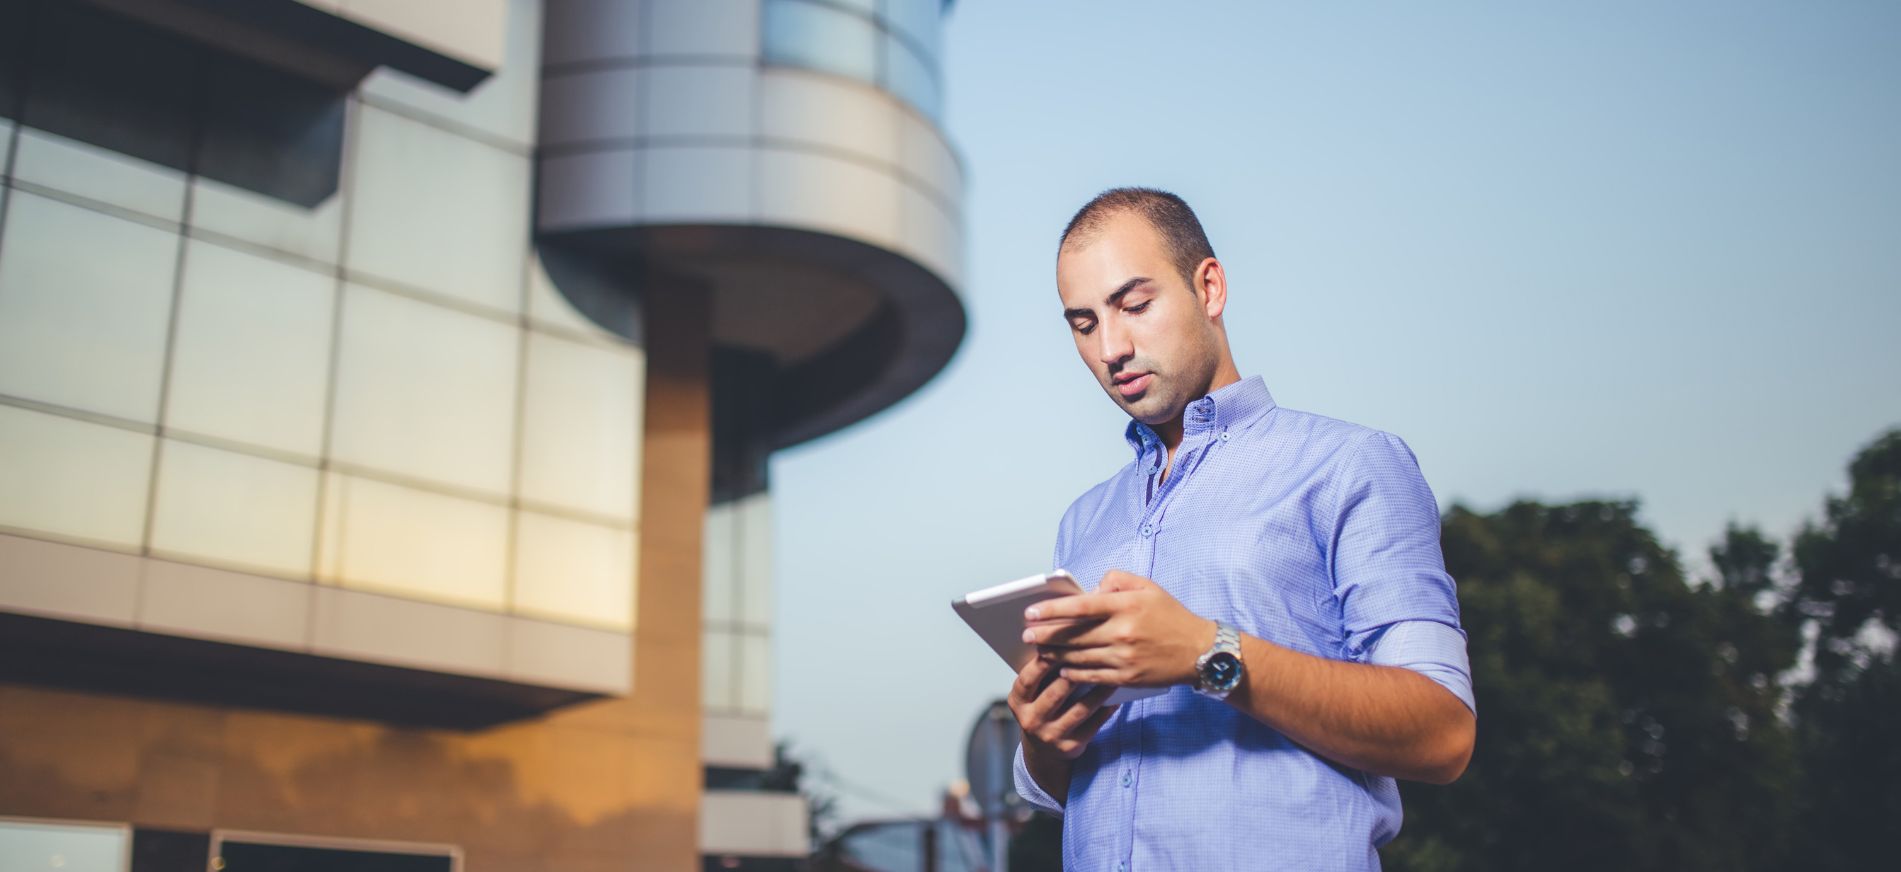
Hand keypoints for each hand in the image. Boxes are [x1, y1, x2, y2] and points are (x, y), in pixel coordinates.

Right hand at [1006, 655, 1118, 759]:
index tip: (1059, 644)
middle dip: (1075, 672)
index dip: (1043, 662)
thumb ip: (1041, 671)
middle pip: (1056, 693)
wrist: (1042, 749)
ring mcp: (1050, 735)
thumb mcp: (1032, 692)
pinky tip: (1117, 697)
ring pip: (1079, 710)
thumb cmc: (1041, 707)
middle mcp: (1031, 720)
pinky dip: (1106, 710)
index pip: (1028, 679)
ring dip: (1099, 691)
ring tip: (1113, 675)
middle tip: (1095, 654)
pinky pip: (1093, 725)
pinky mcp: (1070, 747)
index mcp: (1018, 702)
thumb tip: (1059, 639)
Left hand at [1023, 570, 1215, 687]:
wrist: (1199, 651)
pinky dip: (1073, 673)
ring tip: (1039, 651)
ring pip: (1079, 657)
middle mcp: (1123, 631)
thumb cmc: (1170, 615)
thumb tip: (1091, 590)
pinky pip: (1092, 676)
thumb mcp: (1147, 587)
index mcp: (1126, 605)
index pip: (1081, 606)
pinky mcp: (1127, 677)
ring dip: (1055, 655)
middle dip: (1045, 635)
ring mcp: (1125, 657)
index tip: (1031, 612)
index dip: (1052, 610)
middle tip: (1027, 634)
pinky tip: (1061, 668)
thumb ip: (1117, 580)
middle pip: (1074, 635)